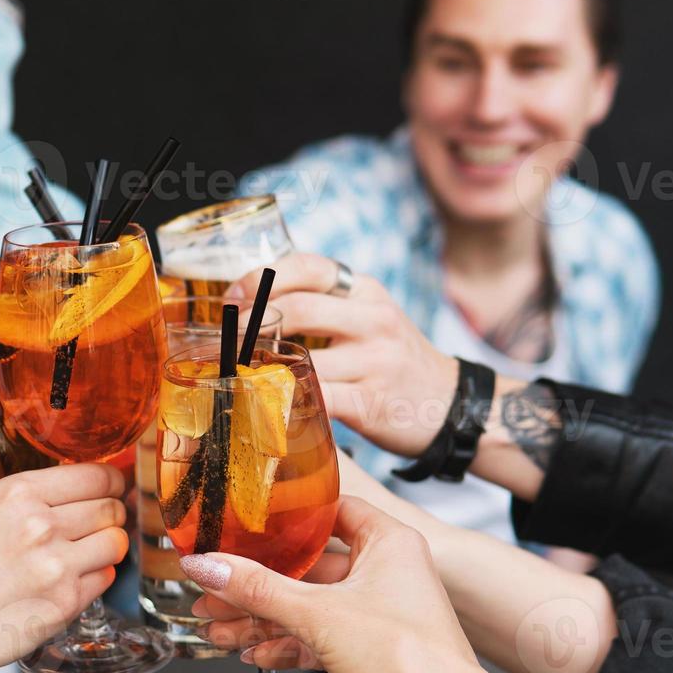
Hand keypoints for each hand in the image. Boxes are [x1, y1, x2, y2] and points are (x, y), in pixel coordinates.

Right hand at [0, 463, 128, 672]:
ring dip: (107, 549)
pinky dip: (95, 581)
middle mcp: (38, 523)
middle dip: (112, 517)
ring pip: (115, 543)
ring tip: (84, 557)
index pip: (95, 474)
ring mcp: (54, 563)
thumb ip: (29, 501)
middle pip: (111, 508)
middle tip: (100, 527)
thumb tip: (83, 491)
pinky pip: (105, 579)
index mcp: (15, 492)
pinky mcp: (65, 601)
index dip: (111, 483)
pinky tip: (67, 585)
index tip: (113, 490)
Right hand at [182, 497, 481, 672]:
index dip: (287, 517)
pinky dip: (286, 643)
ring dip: (263, 618)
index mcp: (387, 541)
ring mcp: (377, 611)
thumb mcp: (318, 613)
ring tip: (220, 628)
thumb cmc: (411, 656)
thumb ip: (257, 589)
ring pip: (307, 605)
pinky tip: (254, 652)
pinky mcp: (369, 648)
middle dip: (257, 583)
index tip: (248, 523)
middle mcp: (385, 571)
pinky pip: (317, 636)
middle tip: (217, 589)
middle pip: (307, 566)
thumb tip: (211, 567)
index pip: (329, 510)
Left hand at [228, 253, 458, 457]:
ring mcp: (376, 360)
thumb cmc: (390, 359)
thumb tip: (248, 306)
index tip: (229, 298)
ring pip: (303, 358)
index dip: (259, 278)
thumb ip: (321, 306)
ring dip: (261, 368)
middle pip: (297, 309)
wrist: (449, 403)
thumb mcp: (367, 317)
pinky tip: (266, 406)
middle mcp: (374, 318)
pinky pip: (318, 399)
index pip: (306, 266)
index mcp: (364, 291)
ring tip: (236, 374)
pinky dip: (285, 403)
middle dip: (249, 325)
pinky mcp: (372, 401)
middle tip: (224, 341)